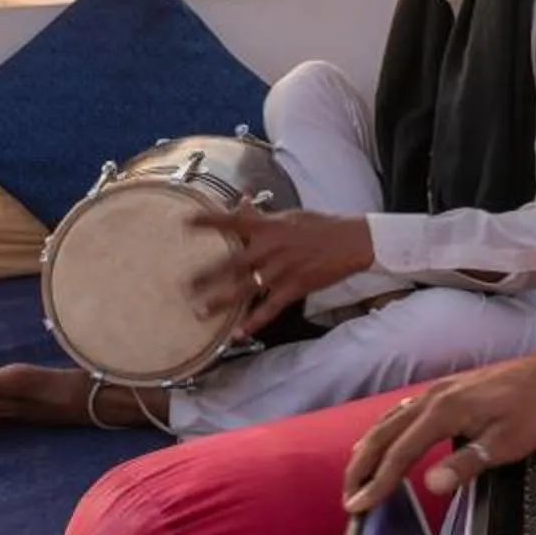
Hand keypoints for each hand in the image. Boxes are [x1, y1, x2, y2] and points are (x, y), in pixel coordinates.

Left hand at [184, 205, 375, 337]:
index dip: (208, 221)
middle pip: (232, 262)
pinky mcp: (294, 288)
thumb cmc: (319, 225)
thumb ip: (261, 214)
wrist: (351, 242)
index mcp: (269, 226)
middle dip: (207, 274)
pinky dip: (253, 322)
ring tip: (200, 310)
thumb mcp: (289, 215)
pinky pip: (270, 308)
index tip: (185, 222)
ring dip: (222, 301)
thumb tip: (240, 201)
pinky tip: (237, 334)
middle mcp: (271, 248)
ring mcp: (282, 270)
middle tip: (184, 284)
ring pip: (246, 288)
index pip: (233, 221)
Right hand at [341, 340, 535, 511]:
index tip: (359, 507)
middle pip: (383, 434)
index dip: (377, 482)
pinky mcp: (443, 390)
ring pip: (388, 421)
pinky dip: (383, 431)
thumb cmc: (531, 411)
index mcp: (443, 412)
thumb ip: (466, 464)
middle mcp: (431, 398)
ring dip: (368, 449)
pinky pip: (401, 412)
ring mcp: (435, 391)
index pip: (400, 453)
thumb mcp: (505, 444)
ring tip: (356, 476)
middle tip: (347, 498)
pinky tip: (382, 441)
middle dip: (361, 467)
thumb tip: (431, 486)